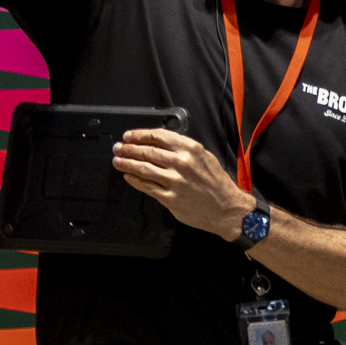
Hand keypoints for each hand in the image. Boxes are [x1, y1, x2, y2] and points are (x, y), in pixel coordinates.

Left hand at [113, 127, 247, 238]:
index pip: (158, 137)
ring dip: (126, 163)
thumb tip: (157, 144)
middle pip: (147, 151)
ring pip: (143, 169)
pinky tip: (128, 176)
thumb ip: (183, 149)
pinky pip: (147, 187)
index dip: (139, 135)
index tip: (128, 136)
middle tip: (118, 148)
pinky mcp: (170, 199)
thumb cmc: (216, 183)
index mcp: (191, 149)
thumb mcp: (205, 157)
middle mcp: (182, 163)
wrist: (227, 209)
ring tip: (118, 161)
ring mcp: (175, 182)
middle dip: (128, 149)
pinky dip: (134, 180)